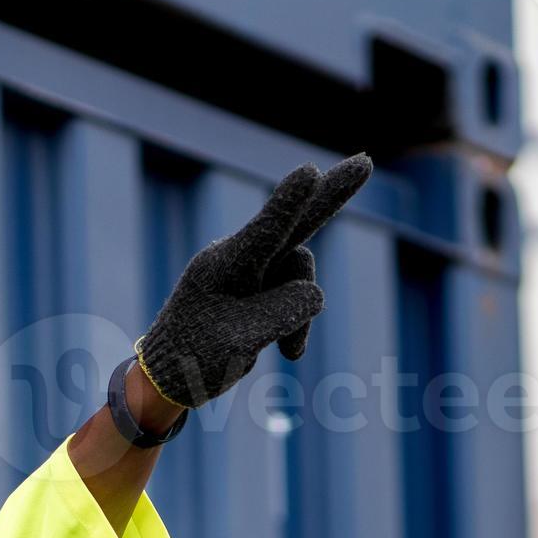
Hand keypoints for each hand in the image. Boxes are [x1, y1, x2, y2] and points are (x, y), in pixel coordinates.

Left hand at [136, 154, 372, 410]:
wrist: (171, 374)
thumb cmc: (194, 357)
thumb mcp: (239, 343)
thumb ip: (282, 312)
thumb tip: (316, 294)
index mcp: (225, 266)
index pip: (265, 229)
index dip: (289, 202)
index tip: (309, 171)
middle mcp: (240, 257)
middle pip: (295, 222)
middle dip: (332, 194)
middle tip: (366, 162)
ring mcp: (254, 269)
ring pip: (300, 278)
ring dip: (301, 316)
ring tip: (289, 353)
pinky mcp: (262, 285)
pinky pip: (296, 296)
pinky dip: (297, 324)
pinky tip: (289, 353)